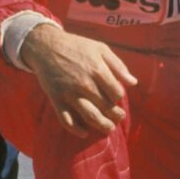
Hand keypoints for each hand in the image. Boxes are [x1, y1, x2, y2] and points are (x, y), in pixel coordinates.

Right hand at [20, 25, 136, 137]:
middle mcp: (85, 84)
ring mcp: (70, 94)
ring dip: (103, 126)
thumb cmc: (76, 47)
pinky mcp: (57, 100)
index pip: (116, 93)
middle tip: (119, 117)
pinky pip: (67, 120)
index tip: (116, 97)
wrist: (46, 46)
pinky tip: (84, 132)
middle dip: (116, 115)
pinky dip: (76, 130)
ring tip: (109, 128)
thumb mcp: (100, 49)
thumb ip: (118, 66)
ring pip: (91, 117)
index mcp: (97, 70)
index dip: (119, 97)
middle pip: (106, 107)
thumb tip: (133, 83)